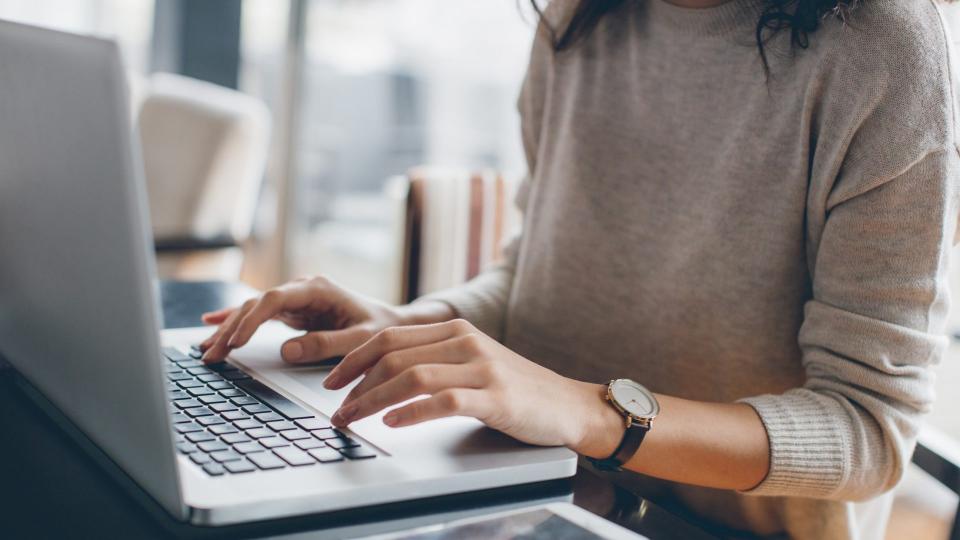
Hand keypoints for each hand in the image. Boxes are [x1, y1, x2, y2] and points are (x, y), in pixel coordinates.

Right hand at [200, 276, 413, 363]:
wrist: (393, 324)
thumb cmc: (381, 330)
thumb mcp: (360, 340)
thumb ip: (326, 344)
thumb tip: (286, 351)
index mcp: (318, 289)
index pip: (274, 300)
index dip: (251, 319)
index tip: (235, 341)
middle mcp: (302, 289)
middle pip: (257, 304)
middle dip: (231, 329)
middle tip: (212, 354)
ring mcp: (296, 299)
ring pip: (253, 310)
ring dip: (228, 329)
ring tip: (206, 350)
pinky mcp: (293, 311)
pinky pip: (259, 314)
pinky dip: (236, 320)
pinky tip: (211, 322)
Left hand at [325, 319, 622, 452]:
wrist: (568, 405)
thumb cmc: (516, 389)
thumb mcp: (472, 362)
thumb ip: (435, 360)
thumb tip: (381, 375)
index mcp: (455, 330)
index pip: (390, 336)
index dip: (354, 359)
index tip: (331, 382)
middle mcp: (465, 342)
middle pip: (393, 354)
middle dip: (355, 383)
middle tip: (336, 408)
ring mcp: (482, 368)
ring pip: (412, 376)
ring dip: (373, 400)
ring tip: (353, 418)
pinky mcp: (495, 397)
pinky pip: (444, 401)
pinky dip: (412, 412)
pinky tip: (392, 422)